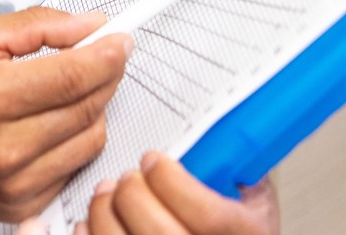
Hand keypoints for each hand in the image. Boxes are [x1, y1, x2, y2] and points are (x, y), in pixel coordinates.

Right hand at [0, 7, 128, 222]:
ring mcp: (12, 183)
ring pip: (89, 142)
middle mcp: (2, 147)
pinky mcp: (18, 206)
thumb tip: (89, 25)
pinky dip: (71, 143)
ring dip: (90, 111)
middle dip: (104, 77)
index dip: (107, 55)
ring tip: (66, 92)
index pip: (73, 76)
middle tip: (101, 58)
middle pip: (88, 109)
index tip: (120, 41)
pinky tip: (49, 125)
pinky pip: (71, 170)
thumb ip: (37, 26)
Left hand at [86, 152, 278, 234]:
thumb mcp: (256, 202)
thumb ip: (240, 166)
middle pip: (160, 233)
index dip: (171, 181)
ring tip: (106, 194)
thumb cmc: (238, 234)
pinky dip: (89, 234)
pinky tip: (95, 222)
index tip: (153, 160)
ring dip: (104, 212)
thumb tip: (217, 122)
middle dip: (133, 194)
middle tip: (127, 177)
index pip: (209, 216)